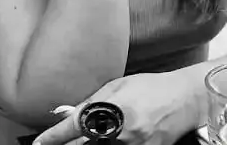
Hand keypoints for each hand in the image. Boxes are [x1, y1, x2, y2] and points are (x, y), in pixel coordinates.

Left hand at [33, 71, 201, 144]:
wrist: (186, 99)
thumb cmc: (150, 87)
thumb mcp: (117, 87)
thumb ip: (91, 103)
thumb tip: (66, 114)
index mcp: (111, 109)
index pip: (73, 128)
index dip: (52, 137)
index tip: (39, 144)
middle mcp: (120, 131)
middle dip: (74, 144)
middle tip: (70, 139)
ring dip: (95, 144)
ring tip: (105, 132)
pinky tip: (119, 137)